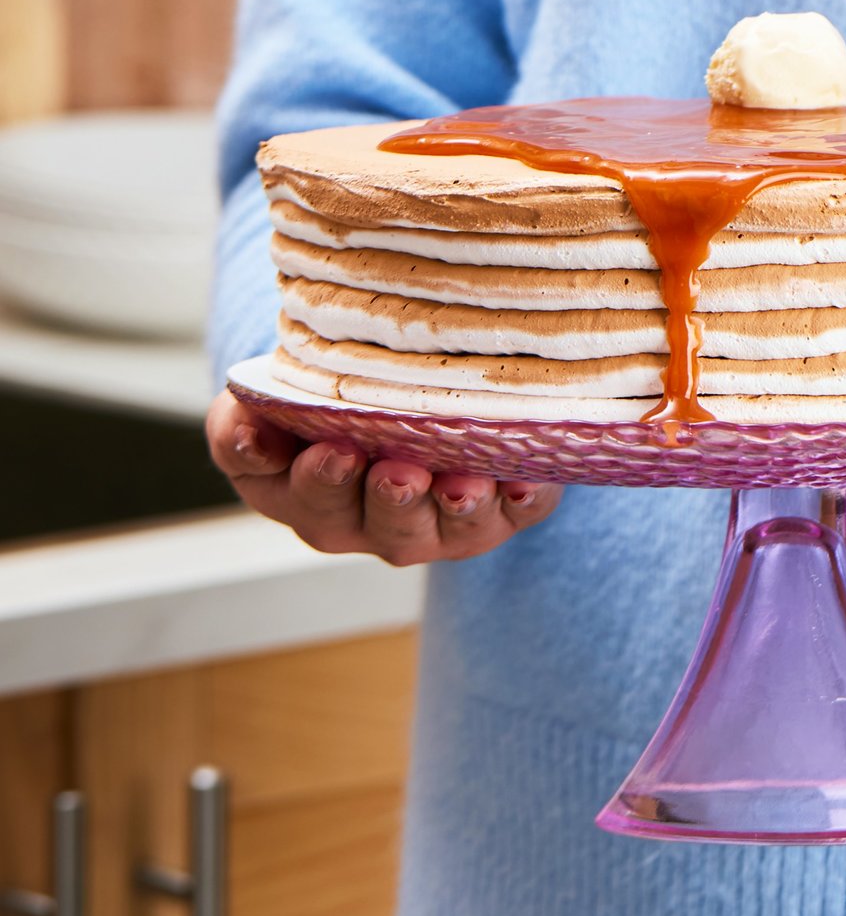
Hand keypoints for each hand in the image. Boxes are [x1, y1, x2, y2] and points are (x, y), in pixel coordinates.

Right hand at [206, 391, 561, 564]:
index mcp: (307, 494)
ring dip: (454, 507)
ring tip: (460, 484)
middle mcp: (372, 520)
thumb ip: (247, 417)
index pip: (298, 494)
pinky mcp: (500, 510)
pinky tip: (529, 481)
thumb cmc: (330, 393)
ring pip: (448, 528)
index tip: (330, 453)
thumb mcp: (274, 397)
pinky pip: (516, 513)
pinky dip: (525, 499)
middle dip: (388, 500)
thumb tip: (248, 432)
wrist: (408, 387)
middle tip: (396, 473)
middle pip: (378, 522)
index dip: (316, 481)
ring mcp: (439, 522)